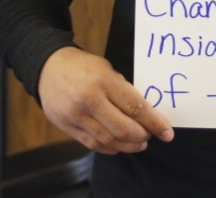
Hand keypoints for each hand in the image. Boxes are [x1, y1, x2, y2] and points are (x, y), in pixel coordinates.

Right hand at [37, 46, 173, 154]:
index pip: (135, 107)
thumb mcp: (107, 70)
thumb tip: (145, 112)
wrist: (48, 68)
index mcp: (105, 81)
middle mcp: (90, 100)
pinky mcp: (67, 128)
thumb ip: (123, 90)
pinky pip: (93, 144)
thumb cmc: (84, 67)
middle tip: (152, 135)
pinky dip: (111, 148)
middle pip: (123, 129)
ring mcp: (77, 116)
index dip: (154, 123)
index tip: (167, 132)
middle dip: (143, 135)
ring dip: (129, 146)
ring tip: (140, 143)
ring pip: (109, 140)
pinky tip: (120, 146)